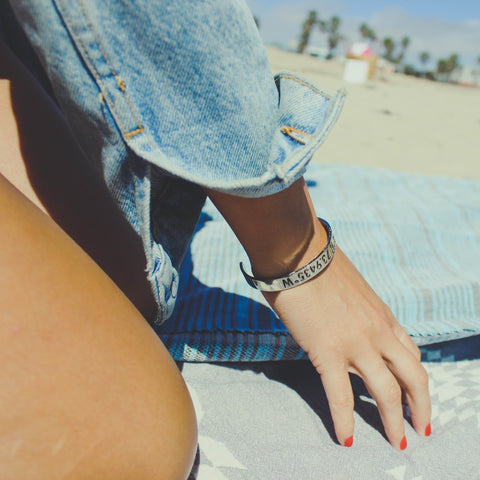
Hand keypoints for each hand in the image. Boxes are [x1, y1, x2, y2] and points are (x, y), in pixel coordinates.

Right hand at [262, 246, 430, 448]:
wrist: (299, 254)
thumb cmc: (317, 264)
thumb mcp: (349, 286)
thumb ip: (354, 308)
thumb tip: (342, 316)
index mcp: (382, 315)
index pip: (410, 353)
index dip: (415, 378)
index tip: (413, 393)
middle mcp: (378, 332)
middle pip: (414, 377)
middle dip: (421, 406)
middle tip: (421, 427)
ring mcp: (357, 344)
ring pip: (387, 392)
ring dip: (394, 421)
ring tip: (397, 442)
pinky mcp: (328, 352)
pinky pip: (340, 395)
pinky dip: (344, 421)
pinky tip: (345, 440)